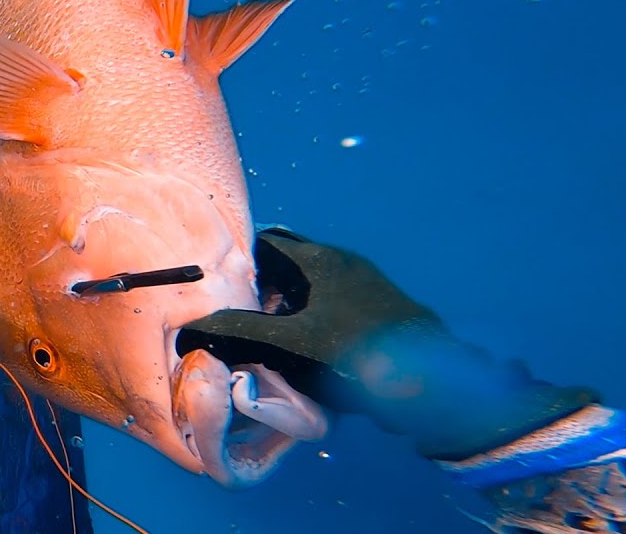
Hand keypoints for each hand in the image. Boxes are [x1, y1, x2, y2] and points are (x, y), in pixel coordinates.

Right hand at [179, 228, 596, 460]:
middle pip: (286, 262)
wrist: (432, 385)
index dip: (236, 261)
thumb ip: (240, 332)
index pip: (265, 241)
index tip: (216, 287)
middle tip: (237, 314)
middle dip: (259, 286)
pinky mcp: (378, 309)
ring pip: (309, 284)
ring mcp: (365, 285)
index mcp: (320, 260)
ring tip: (262, 335)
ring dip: (284, 304)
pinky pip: (330, 303)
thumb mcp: (289, 344)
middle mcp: (342, 262)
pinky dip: (308, 318)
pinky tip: (301, 349)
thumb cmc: (356, 355)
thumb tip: (193, 327)